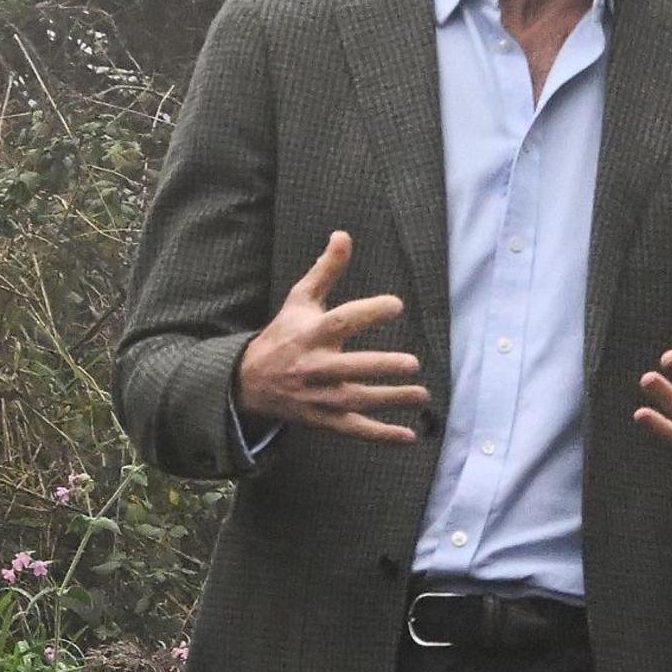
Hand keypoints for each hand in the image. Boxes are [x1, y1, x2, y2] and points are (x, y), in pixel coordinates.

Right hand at [234, 231, 422, 443]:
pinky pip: (354, 431)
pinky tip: (409, 436)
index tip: (396, 304)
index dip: (368, 313)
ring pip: (356, 402)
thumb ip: (325, 270)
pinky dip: (381, 436)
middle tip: (413, 363)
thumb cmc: (284, 335)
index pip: (340, 322)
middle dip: (380, 367)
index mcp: (309, 334)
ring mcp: (318, 397)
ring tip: (422, 395)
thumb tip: (344, 235)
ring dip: (390, 400)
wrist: (248, 382)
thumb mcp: (299, 300)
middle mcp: (314, 367)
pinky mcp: (323, 420)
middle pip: (349, 368)